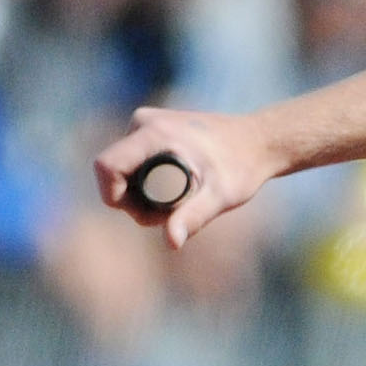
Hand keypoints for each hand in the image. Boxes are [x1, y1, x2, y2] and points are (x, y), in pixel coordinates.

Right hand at [93, 107, 272, 249]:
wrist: (259, 140)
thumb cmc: (243, 167)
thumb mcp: (221, 196)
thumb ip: (194, 216)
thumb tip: (171, 243)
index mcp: (154, 133)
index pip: (107, 166)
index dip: (114, 196)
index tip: (144, 215)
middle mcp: (143, 122)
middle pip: (113, 171)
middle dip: (133, 201)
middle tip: (170, 216)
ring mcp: (144, 122)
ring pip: (122, 168)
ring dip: (139, 193)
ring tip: (177, 203)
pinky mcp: (149, 127)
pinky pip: (131, 160)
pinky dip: (144, 180)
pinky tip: (171, 190)